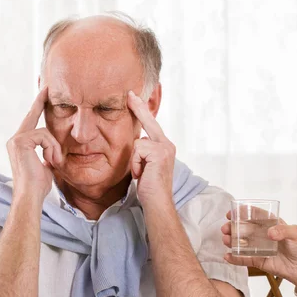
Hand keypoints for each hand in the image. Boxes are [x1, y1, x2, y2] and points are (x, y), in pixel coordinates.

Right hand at [6, 86, 62, 202]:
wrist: (30, 196)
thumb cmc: (38, 187)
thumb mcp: (46, 167)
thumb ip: (48, 154)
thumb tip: (54, 152)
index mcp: (21, 144)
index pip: (31, 121)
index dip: (37, 107)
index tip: (44, 94)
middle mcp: (15, 139)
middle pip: (32, 115)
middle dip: (40, 101)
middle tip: (48, 86)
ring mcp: (16, 139)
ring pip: (45, 132)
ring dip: (55, 148)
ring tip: (54, 162)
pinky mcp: (20, 142)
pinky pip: (45, 137)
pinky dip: (52, 149)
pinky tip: (50, 161)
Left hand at [126, 90, 175, 208]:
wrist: (157, 203)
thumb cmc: (149, 189)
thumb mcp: (145, 166)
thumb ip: (144, 152)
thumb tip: (137, 141)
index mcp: (164, 146)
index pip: (152, 125)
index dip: (142, 111)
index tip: (133, 97)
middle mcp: (167, 144)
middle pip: (149, 121)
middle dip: (139, 108)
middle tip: (129, 94)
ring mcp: (165, 148)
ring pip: (138, 143)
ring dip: (134, 161)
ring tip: (140, 174)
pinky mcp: (160, 152)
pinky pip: (138, 150)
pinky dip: (135, 164)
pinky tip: (141, 175)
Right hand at [221, 211, 296, 290]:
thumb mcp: (296, 233)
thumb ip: (284, 230)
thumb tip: (270, 233)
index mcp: (270, 224)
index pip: (254, 215)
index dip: (242, 213)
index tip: (231, 213)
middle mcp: (262, 235)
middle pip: (243, 229)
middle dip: (232, 227)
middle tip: (225, 228)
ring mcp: (258, 248)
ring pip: (241, 243)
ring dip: (231, 241)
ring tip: (225, 240)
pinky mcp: (258, 261)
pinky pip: (244, 259)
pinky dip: (235, 258)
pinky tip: (227, 256)